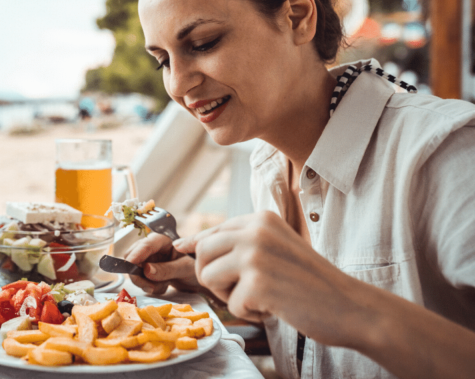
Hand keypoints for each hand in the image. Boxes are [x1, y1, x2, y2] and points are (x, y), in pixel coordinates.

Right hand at [124, 232, 201, 294]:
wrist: (201, 277)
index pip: (145, 245)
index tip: (129, 266)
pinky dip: (149, 286)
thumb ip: (167, 269)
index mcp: (163, 240)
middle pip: (133, 256)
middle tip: (150, 287)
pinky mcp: (149, 269)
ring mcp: (150, 258)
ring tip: (162, 286)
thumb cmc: (197, 267)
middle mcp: (153, 247)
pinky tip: (163, 286)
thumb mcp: (185, 268)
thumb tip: (146, 270)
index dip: (135, 255)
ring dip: (144, 282)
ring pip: (134, 269)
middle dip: (138, 273)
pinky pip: (140, 278)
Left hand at [174, 210, 365, 346]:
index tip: (183, 252)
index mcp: (260, 219)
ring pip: (208, 277)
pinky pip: (231, 305)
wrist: (351, 306)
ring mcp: (256, 254)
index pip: (211, 232)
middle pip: (202, 253)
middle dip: (210, 277)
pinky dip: (250, 315)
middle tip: (236, 290)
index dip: (195, 249)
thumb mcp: (275, 249)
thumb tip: (187, 244)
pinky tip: (274, 309)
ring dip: (228, 296)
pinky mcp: (258, 282)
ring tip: (258, 299)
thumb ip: (240, 243)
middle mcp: (255, 230)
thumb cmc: (311, 282)